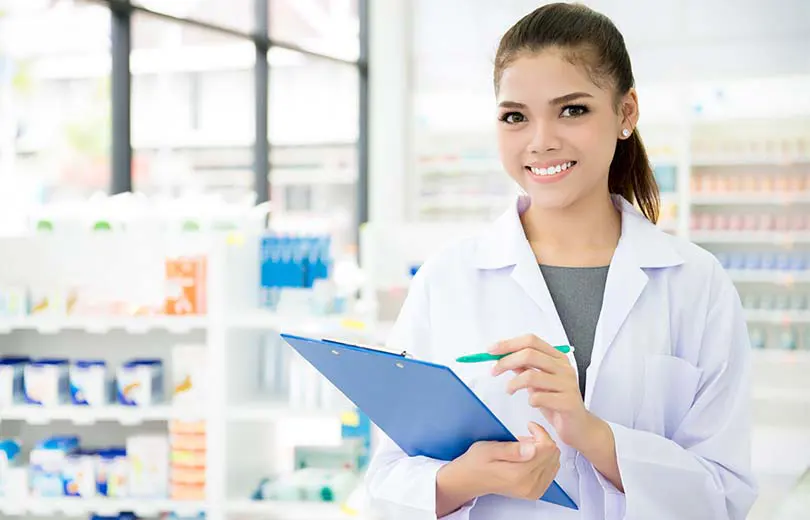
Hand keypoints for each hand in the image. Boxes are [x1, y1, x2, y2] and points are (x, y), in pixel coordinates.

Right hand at [446, 422, 560, 500]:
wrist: (470, 479)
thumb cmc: (477, 462)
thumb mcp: (489, 448)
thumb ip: (511, 448)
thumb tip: (532, 448)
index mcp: (519, 474)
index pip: (547, 448)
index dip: (540, 432)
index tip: (529, 427)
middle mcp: (529, 485)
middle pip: (553, 455)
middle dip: (542, 440)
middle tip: (526, 436)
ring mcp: (533, 490)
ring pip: (555, 462)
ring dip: (544, 450)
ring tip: (526, 446)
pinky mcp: (535, 492)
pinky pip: (551, 472)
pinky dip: (544, 460)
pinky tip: (530, 456)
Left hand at [490, 334, 598, 450]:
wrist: (579, 426)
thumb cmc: (556, 402)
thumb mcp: (538, 381)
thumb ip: (525, 367)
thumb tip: (503, 356)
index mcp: (557, 358)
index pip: (531, 341)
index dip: (509, 344)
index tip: (491, 350)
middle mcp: (564, 368)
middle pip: (530, 354)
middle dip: (506, 361)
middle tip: (494, 371)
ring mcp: (568, 384)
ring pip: (531, 376)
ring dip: (514, 383)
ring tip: (509, 390)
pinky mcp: (568, 402)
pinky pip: (539, 398)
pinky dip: (529, 400)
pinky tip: (531, 403)